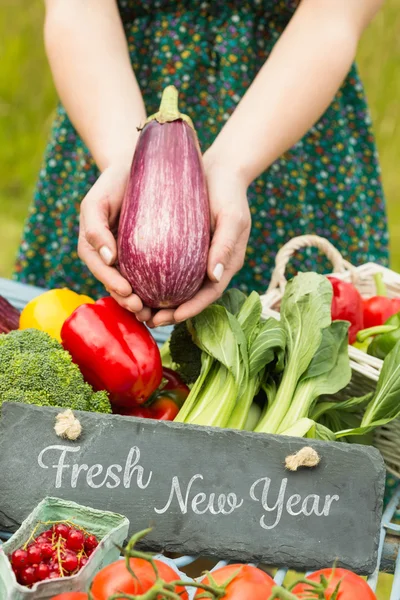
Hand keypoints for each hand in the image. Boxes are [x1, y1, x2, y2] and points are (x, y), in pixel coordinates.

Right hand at [78, 164, 151, 320]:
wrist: (136, 167)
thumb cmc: (113, 182)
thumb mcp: (96, 201)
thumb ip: (95, 227)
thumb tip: (108, 258)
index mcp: (93, 246)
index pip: (101, 270)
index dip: (112, 284)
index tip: (128, 293)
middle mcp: (110, 256)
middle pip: (116, 284)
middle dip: (128, 301)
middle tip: (143, 310)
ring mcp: (128, 257)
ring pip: (133, 285)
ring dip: (142, 302)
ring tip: (156, 313)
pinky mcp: (147, 255)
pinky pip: (151, 274)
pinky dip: (157, 288)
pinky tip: (171, 299)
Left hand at [149, 152, 251, 326]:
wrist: (219, 170)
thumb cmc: (229, 193)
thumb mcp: (232, 218)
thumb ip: (225, 246)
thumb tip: (214, 278)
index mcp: (225, 264)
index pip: (209, 294)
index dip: (192, 309)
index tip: (174, 317)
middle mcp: (210, 266)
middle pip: (190, 297)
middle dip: (171, 312)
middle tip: (149, 320)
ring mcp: (195, 258)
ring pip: (177, 287)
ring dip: (159, 302)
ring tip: (138, 309)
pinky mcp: (181, 247)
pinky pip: (167, 270)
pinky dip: (153, 281)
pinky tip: (135, 284)